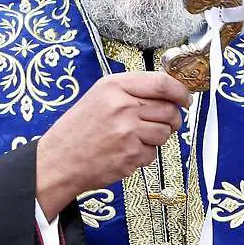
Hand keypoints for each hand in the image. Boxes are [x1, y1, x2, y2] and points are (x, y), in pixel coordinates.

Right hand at [36, 72, 189, 217]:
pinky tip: (125, 152)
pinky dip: (144, 154)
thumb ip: (131, 91)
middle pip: (169, 109)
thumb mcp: (99, 96)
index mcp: (114, 86)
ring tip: (135, 138)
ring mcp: (127, 132)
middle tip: (164, 122)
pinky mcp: (130, 155)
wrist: (58, 160)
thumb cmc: (78, 129)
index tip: (185, 98)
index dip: (180, 91)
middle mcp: (122, 106)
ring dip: (157, 137)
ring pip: (165, 132)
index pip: (162, 83)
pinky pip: (153, 153)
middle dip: (173, 118)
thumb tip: (168, 92)